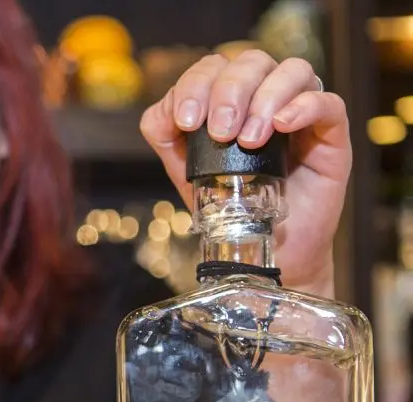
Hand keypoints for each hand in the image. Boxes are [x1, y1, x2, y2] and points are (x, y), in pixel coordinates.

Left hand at [140, 50, 350, 295]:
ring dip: (264, 99)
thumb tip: (162, 114)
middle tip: (219, 132)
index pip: (214, 66)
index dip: (196, 84)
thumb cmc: (231, 206)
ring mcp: (301, 111)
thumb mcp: (187, 170)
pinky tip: (283, 127)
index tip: (186, 120)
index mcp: (230, 99)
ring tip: (249, 141)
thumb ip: (169, 138)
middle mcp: (266, 96)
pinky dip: (303, 106)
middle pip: (250, 62)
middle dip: (228, 92)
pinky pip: (327, 102)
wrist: (268, 249)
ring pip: (291, 70)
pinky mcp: (331, 132)